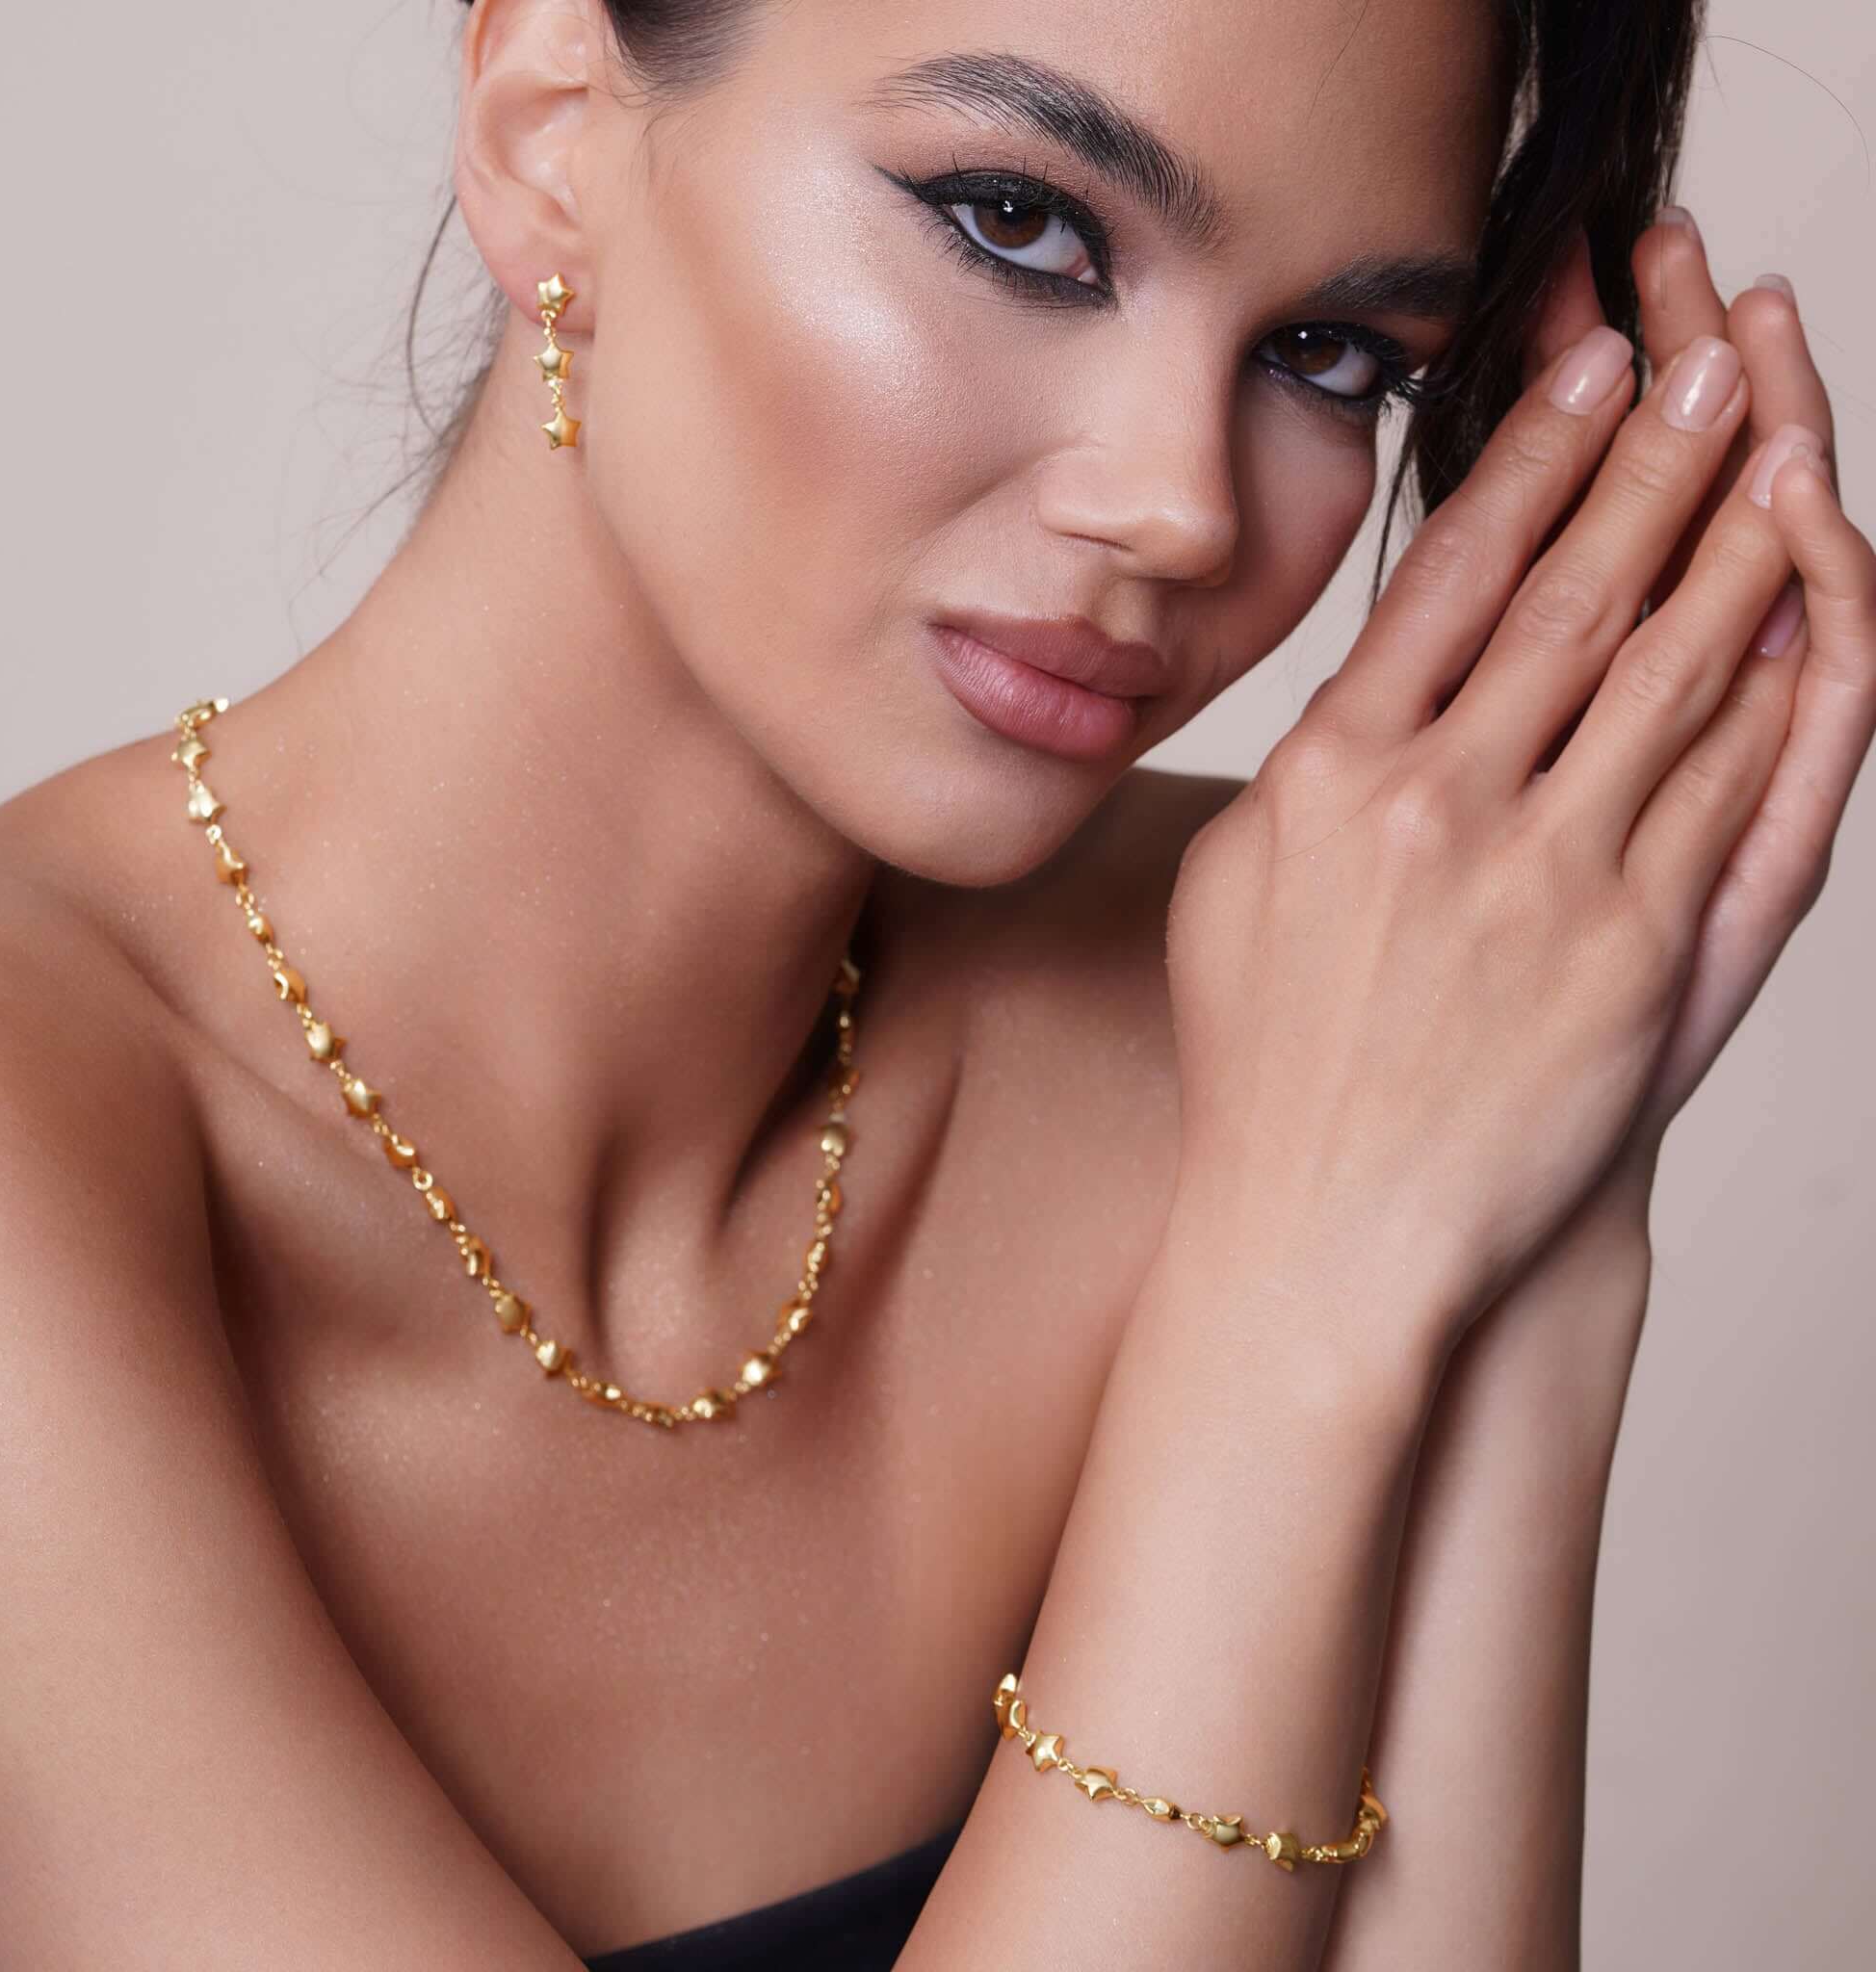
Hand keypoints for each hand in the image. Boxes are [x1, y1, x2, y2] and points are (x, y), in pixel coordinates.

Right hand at [1164, 231, 1855, 1350]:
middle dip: (1657, 458)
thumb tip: (1376, 685)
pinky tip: (1803, 613)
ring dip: (1735, 543)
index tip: (1590, 363)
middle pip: (1575, 594)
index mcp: (1326, 778)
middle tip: (1713, 355)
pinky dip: (1774, 694)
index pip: (1452, 575)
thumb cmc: (1269, 1065)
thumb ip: (1309, 773)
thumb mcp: (1237, 890)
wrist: (1329, 1229)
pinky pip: (1724, 792)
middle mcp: (1437, 807)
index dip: (1535, 453)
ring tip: (1781, 441)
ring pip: (1670, 672)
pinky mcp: (1636, 949)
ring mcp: (1546, 876)